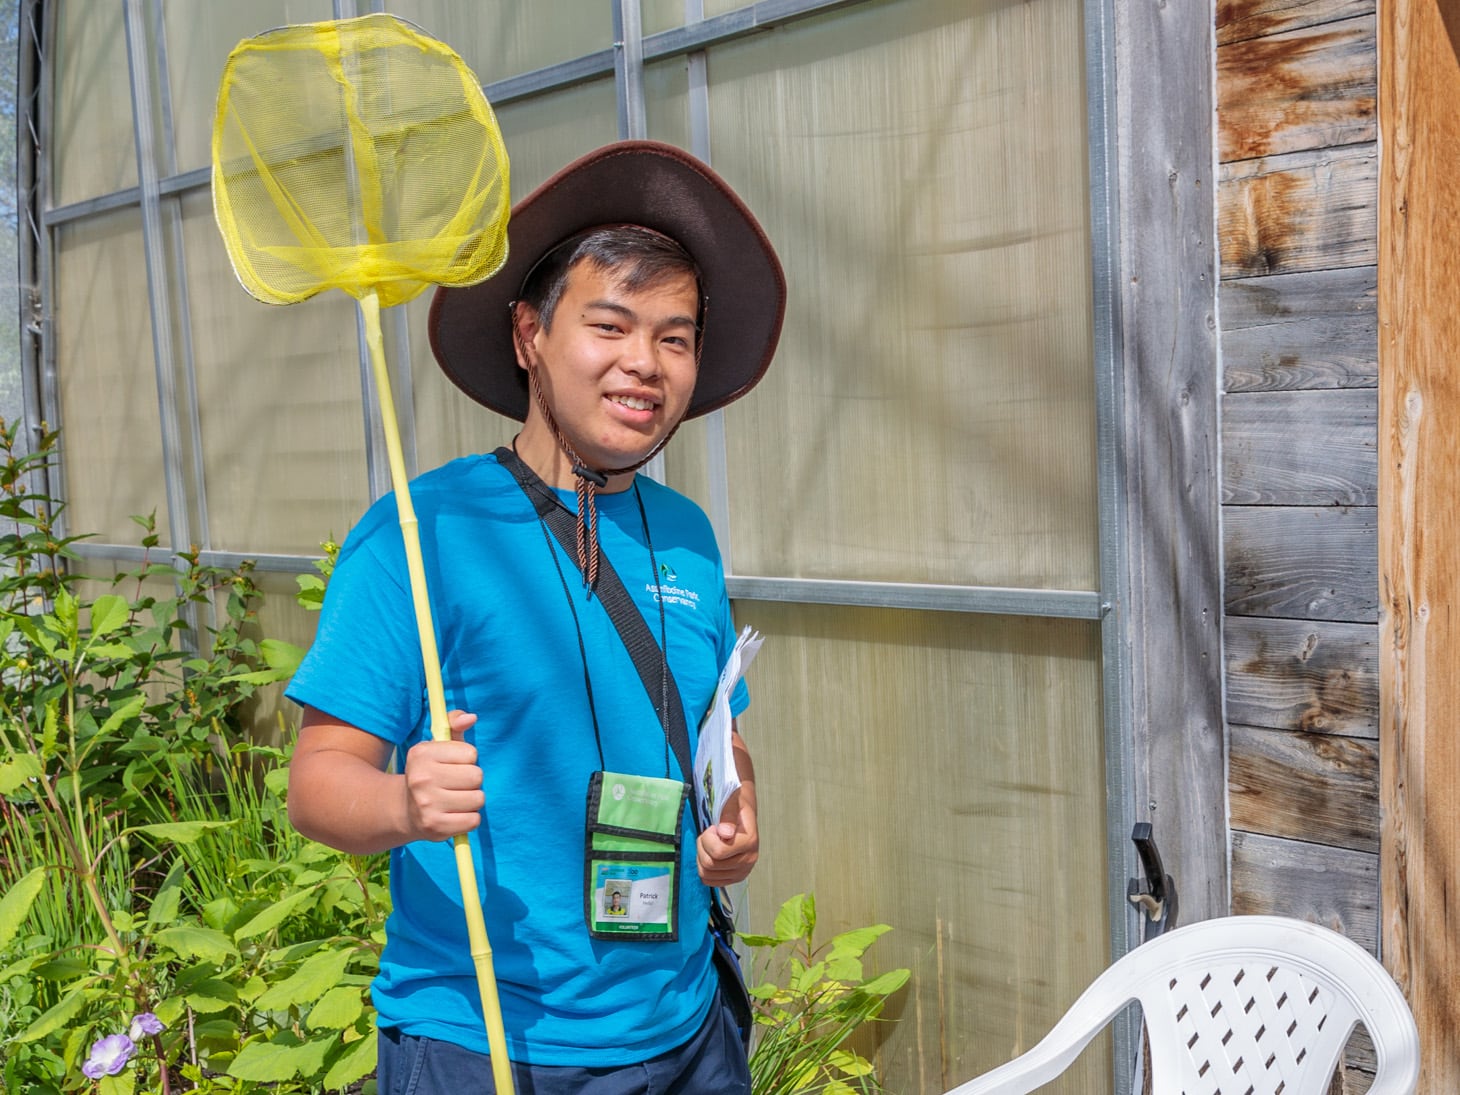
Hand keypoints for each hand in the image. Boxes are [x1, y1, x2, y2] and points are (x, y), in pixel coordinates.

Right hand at [401, 710, 483, 840]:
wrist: (405, 810)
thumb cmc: (431, 772)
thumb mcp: (438, 745)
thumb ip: (454, 723)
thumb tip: (472, 717)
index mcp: (421, 754)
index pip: (471, 754)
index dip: (467, 760)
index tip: (453, 765)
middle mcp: (421, 779)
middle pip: (477, 776)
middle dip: (472, 780)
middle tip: (456, 784)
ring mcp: (426, 805)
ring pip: (478, 799)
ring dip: (472, 800)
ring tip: (455, 800)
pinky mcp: (435, 827)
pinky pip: (474, 821)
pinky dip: (469, 819)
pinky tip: (455, 815)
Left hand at [696, 785, 758, 886]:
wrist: (742, 815)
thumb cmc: (735, 807)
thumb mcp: (731, 803)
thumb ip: (728, 815)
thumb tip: (725, 833)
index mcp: (749, 842)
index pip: (717, 852)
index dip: (707, 838)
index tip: (713, 828)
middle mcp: (749, 860)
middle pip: (710, 865)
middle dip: (702, 847)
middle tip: (709, 836)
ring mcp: (742, 872)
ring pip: (707, 874)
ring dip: (702, 858)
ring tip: (710, 845)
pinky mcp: (735, 878)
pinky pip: (710, 881)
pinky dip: (704, 869)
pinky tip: (711, 855)